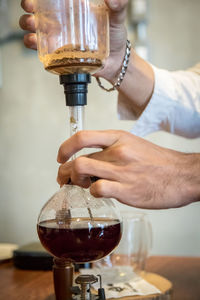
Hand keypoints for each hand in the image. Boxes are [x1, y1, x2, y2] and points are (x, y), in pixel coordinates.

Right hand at [19, 0, 127, 67]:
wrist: (116, 62)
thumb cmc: (115, 37)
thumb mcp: (117, 18)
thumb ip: (118, 7)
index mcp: (72, 10)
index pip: (51, 0)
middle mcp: (62, 23)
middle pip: (37, 12)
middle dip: (29, 8)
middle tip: (31, 8)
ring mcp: (59, 39)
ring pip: (35, 29)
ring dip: (27, 25)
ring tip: (32, 26)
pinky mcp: (59, 55)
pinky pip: (40, 49)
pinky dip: (33, 45)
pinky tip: (35, 42)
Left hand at [57, 130, 198, 208]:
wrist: (183, 175)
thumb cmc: (160, 162)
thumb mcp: (134, 145)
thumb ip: (112, 149)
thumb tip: (92, 160)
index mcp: (119, 138)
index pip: (82, 136)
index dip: (65, 147)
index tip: (61, 156)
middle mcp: (118, 152)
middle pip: (77, 159)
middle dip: (65, 172)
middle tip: (65, 179)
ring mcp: (121, 171)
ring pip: (81, 171)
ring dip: (74, 182)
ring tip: (80, 186)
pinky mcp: (126, 190)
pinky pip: (97, 190)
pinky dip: (92, 193)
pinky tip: (98, 193)